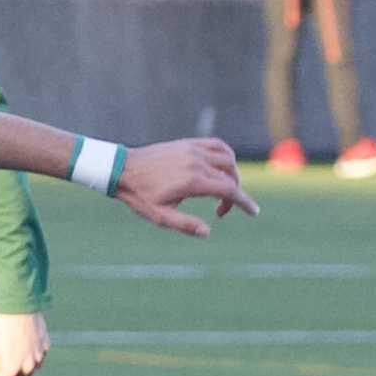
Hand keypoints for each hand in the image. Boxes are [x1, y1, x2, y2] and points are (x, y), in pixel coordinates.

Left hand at [0, 310, 48, 375]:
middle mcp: (28, 366)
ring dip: (20, 363)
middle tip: (0, 354)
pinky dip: (30, 352)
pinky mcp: (45, 346)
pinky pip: (37, 356)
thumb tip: (4, 365)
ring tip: (12, 346)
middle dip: (7, 371)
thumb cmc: (1, 326)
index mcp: (12, 369)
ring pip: (29, 369)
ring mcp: (39, 357)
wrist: (19, 306)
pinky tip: (22, 338)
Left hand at [114, 138, 257, 237]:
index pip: (229, 190)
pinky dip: (226, 155)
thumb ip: (184, 224)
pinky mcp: (188, 143)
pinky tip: (222, 166)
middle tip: (220, 210)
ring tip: (222, 189)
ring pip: (228, 159)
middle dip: (233, 194)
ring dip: (232, 174)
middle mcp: (197, 162)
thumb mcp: (160, 216)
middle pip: (231, 176)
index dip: (244, 203)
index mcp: (193, 182)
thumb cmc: (140, 195)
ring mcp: (194, 150)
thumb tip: (207, 232)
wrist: (122, 169)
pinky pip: (217, 145)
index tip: (253, 212)